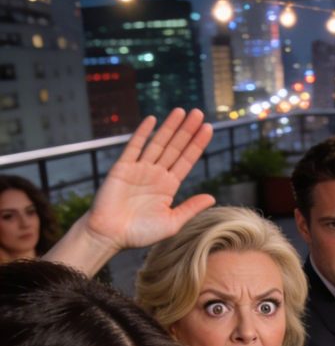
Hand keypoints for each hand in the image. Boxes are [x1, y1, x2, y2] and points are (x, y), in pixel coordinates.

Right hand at [84, 108, 214, 252]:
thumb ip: (190, 208)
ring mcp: (139, 169)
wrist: (110, 235)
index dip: (197, 144)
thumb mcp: (171, 223)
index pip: (186, 160)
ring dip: (170, 127)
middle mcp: (156, 174)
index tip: (209, 128)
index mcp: (168, 187)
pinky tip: (153, 120)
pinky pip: (134, 146)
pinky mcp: (123, 167)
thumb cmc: (140, 233)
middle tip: (199, 113)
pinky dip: (142, 132)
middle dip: (187, 130)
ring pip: (158, 143)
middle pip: (175, 148)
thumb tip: (212, 197)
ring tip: (182, 111)